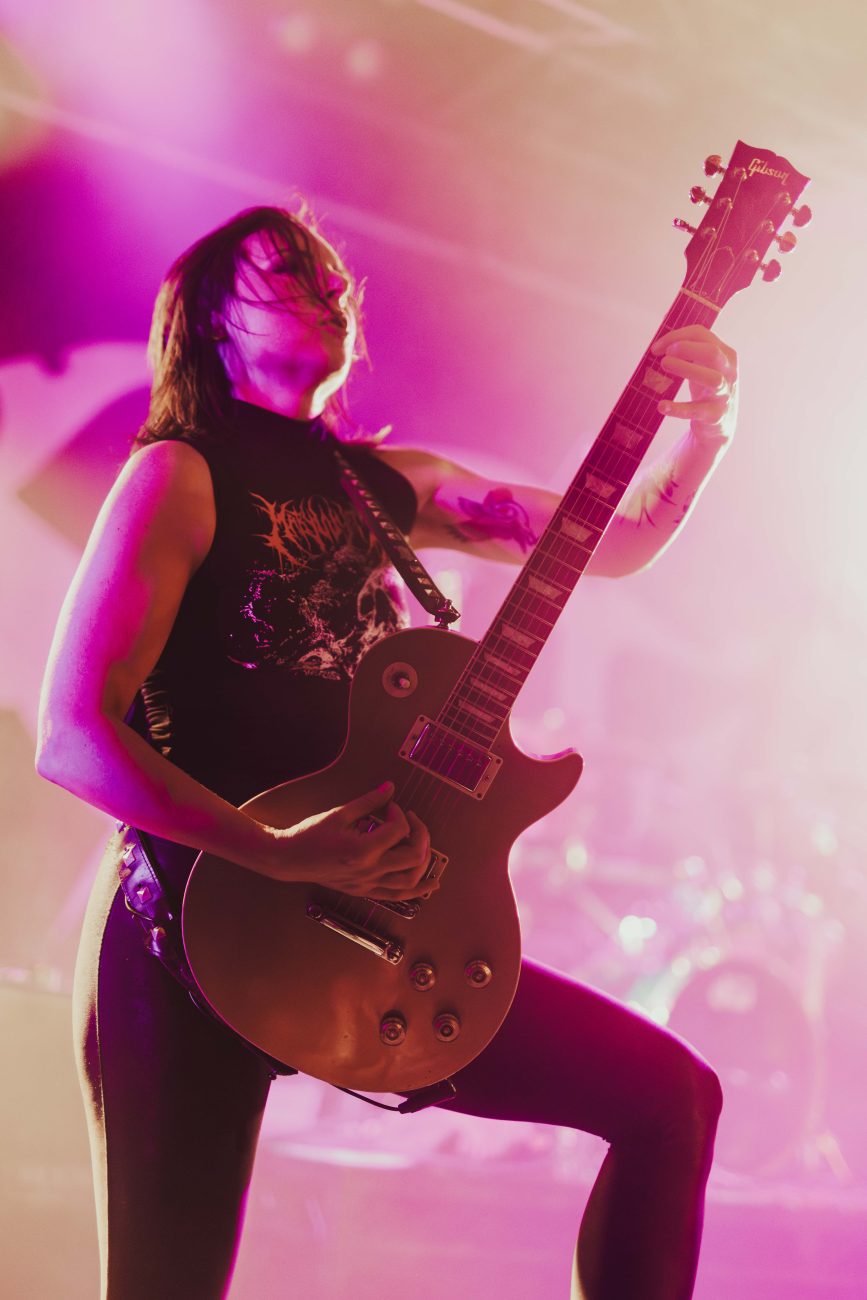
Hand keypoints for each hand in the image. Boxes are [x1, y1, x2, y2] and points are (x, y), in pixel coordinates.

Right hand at [263, 781, 433, 900]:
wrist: (288, 859)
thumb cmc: (309, 836)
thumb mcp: (340, 813)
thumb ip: (369, 801)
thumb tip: (390, 789)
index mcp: (362, 851)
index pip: (399, 830)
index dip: (399, 812)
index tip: (390, 806)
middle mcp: (368, 871)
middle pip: (413, 856)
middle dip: (420, 834)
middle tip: (412, 821)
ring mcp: (367, 884)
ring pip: (410, 881)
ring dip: (424, 862)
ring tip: (425, 846)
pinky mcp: (364, 891)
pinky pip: (398, 896)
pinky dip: (418, 890)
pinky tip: (431, 884)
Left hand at [651, 325, 737, 446]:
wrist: (720, 425)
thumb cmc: (707, 389)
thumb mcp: (702, 366)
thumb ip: (686, 353)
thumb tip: (658, 347)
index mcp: (725, 354)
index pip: (702, 334)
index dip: (676, 336)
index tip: (656, 348)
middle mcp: (728, 372)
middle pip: (712, 352)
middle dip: (686, 348)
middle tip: (664, 355)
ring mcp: (724, 394)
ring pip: (712, 379)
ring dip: (686, 369)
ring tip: (664, 364)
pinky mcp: (715, 416)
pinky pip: (697, 411)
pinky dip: (678, 408)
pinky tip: (662, 406)